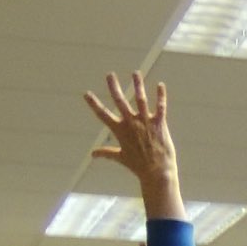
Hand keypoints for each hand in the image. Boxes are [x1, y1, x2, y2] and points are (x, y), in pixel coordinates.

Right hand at [83, 73, 182, 217]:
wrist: (157, 172)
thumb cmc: (138, 166)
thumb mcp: (120, 158)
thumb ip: (106, 153)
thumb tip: (92, 155)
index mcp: (119, 130)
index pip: (102, 114)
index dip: (93, 104)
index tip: (86, 93)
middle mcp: (131, 123)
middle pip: (120, 101)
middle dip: (114, 87)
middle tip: (109, 74)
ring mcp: (145, 122)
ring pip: (140, 99)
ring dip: (137, 85)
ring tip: (135, 73)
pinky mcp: (159, 124)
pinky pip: (160, 107)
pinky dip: (160, 96)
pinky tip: (160, 85)